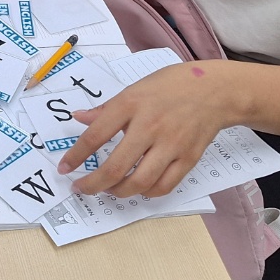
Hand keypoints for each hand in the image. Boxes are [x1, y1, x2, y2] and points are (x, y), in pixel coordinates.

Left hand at [57, 62, 234, 197]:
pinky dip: (146, 192)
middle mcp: (150, 126)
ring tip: (109, 189)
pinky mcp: (188, 158)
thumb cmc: (169, 86)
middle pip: (116, 167)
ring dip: (118, 192)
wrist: (214, 90)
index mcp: (131, 104)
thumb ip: (106, 108)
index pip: (95, 136)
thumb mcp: (133, 88)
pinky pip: (163, 186)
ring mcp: (171, 145)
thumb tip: (78, 118)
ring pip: (139, 182)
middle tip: (82, 188)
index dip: (76, 156)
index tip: (65, 169)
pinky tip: (137, 187)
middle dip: (93, 184)